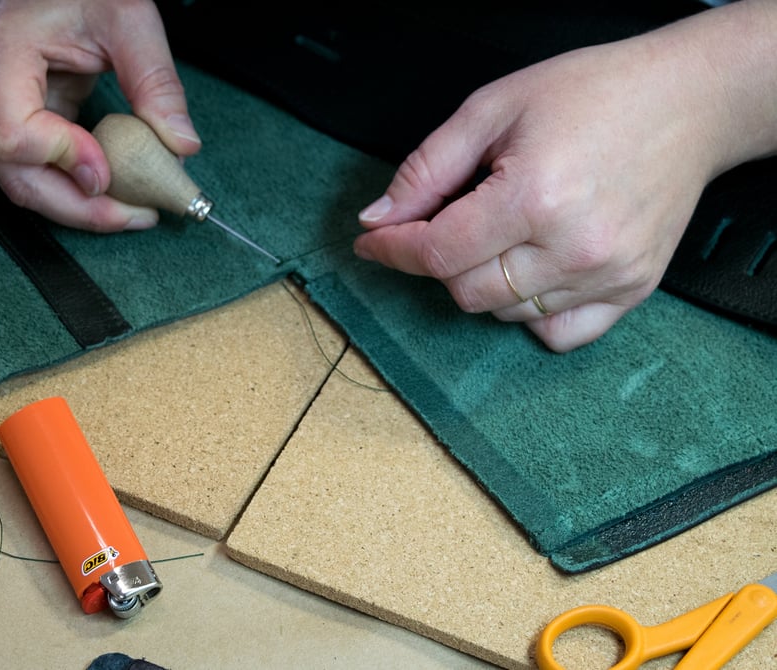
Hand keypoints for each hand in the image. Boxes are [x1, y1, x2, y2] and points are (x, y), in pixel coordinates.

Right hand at [0, 0, 200, 231]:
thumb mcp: (129, 21)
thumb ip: (156, 81)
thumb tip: (181, 145)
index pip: (15, 136)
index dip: (66, 161)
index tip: (112, 171)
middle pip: (17, 178)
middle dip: (82, 208)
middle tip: (138, 216)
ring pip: (23, 186)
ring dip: (81, 207)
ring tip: (134, 210)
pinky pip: (32, 175)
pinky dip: (73, 191)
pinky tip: (114, 193)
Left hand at [353, 1, 776, 351]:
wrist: (688, 101)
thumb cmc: (594, 93)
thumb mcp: (493, 109)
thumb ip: (427, 169)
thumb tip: (378, 220)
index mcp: (535, 197)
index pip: (437, 253)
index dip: (393, 249)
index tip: (373, 242)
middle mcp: (573, 247)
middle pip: (466, 291)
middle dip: (440, 260)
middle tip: (450, 220)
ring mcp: (607, 275)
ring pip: (505, 313)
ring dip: (485, 280)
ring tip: (505, 229)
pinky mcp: (633, 290)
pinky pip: (558, 333)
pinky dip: (532, 313)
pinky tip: (534, 271)